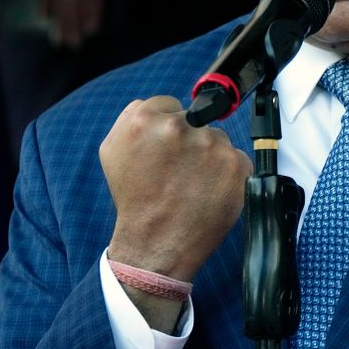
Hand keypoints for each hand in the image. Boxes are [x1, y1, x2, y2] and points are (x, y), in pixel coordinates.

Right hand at [99, 96, 250, 281]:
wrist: (157, 243)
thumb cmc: (134, 200)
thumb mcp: (113, 151)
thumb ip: (131, 117)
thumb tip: (160, 106)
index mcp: (146, 119)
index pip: (169, 104)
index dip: (167, 128)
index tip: (166, 149)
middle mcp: (180, 127)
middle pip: (194, 119)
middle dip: (188, 140)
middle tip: (178, 170)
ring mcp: (211, 145)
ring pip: (216, 139)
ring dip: (208, 156)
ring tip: (191, 183)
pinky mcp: (236, 165)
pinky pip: (234, 159)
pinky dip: (225, 174)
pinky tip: (208, 191)